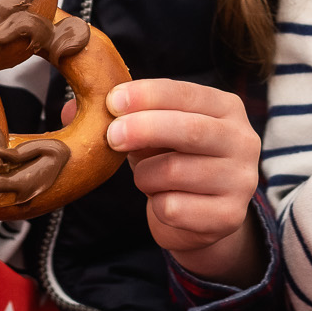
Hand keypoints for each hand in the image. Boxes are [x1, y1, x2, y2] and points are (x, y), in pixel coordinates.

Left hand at [107, 79, 264, 285]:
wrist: (203, 217)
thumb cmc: (174, 160)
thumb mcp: (154, 132)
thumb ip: (120, 117)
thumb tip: (68, 110)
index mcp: (226, 108)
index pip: (186, 93)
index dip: (147, 95)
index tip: (112, 101)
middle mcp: (243, 140)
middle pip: (190, 129)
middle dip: (143, 128)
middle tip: (111, 136)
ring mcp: (241, 180)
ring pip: (176, 171)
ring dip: (145, 175)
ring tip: (144, 177)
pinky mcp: (230, 217)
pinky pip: (175, 208)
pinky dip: (157, 206)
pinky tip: (162, 202)